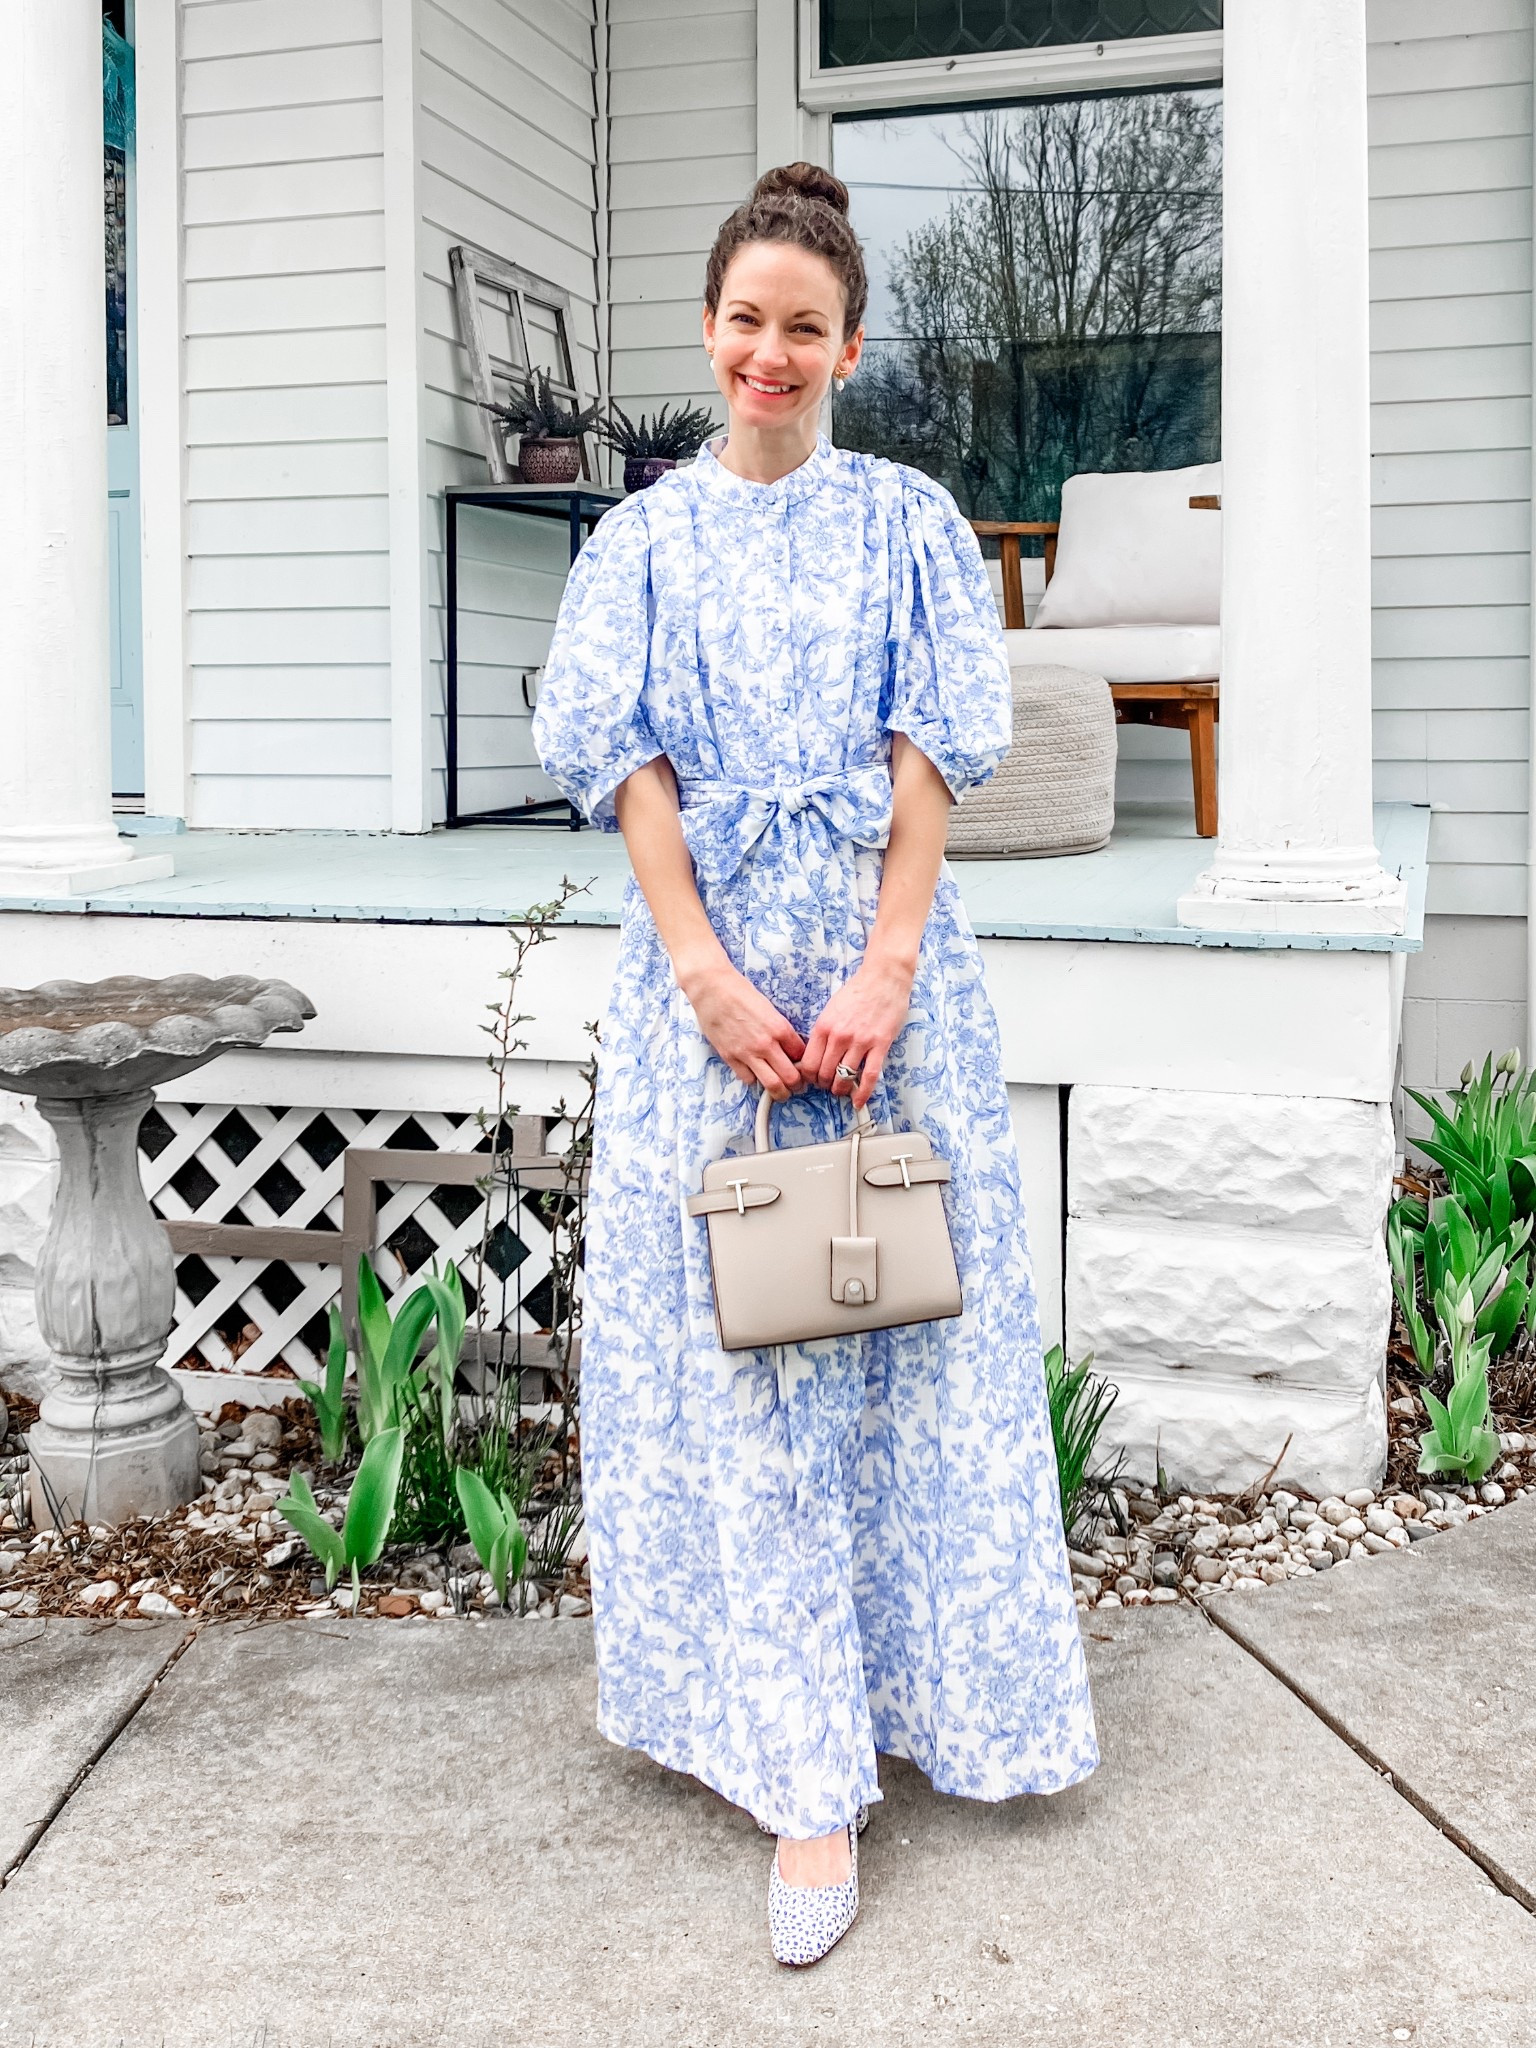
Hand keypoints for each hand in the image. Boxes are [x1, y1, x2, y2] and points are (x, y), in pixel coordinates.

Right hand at [680, 957, 804, 1098]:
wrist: (712, 988)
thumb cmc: (739, 992)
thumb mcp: (769, 1008)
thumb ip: (779, 1029)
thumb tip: (789, 1047)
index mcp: (779, 1028)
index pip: (802, 1055)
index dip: (804, 1063)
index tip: (802, 1065)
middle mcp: (766, 1044)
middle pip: (791, 1078)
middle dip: (798, 1085)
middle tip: (797, 1085)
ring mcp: (747, 1053)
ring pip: (772, 1085)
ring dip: (779, 1091)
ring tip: (780, 1089)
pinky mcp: (730, 1057)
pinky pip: (748, 1080)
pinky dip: (754, 1080)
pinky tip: (755, 1073)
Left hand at [800, 953, 914, 1108]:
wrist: (883, 977)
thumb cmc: (857, 992)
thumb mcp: (830, 1010)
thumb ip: (823, 1032)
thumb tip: (815, 1055)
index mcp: (823, 1027)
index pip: (808, 1063)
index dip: (808, 1077)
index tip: (812, 1080)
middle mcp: (839, 1036)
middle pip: (824, 1074)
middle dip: (823, 1085)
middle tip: (827, 1086)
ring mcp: (860, 1042)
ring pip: (844, 1078)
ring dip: (840, 1089)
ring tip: (841, 1090)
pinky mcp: (880, 1045)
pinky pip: (869, 1076)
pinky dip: (862, 1093)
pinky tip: (858, 1102)